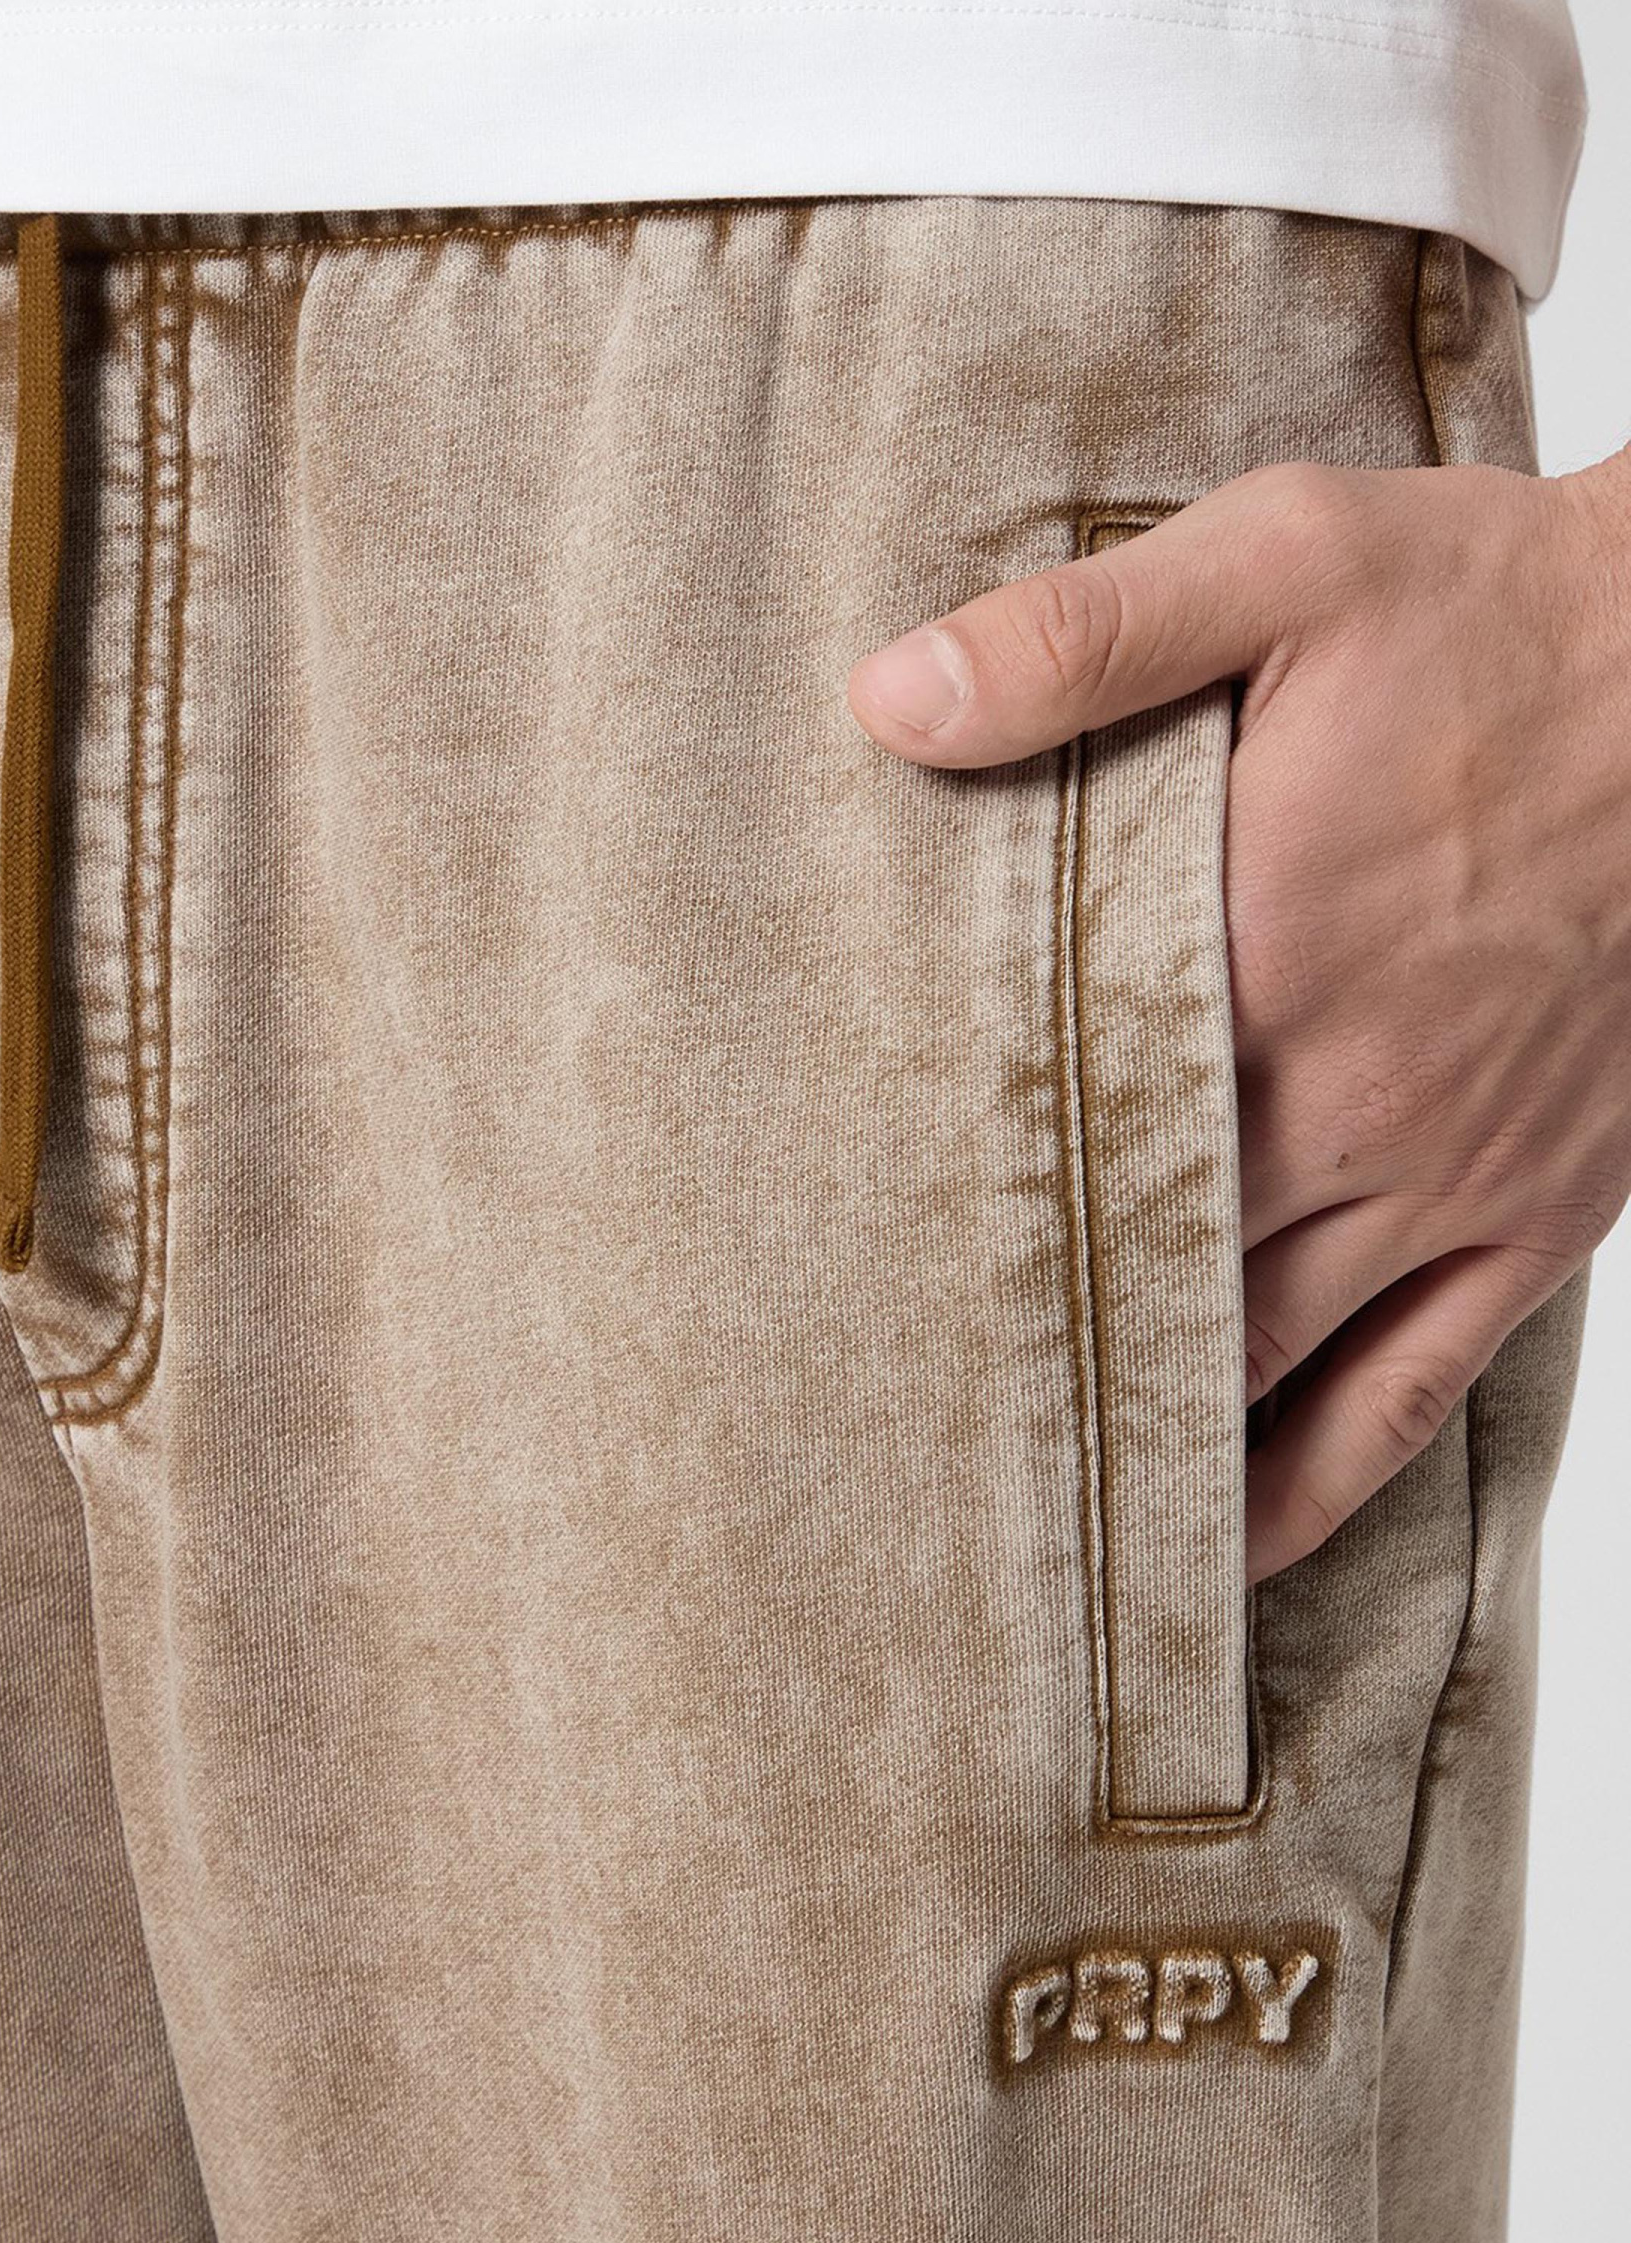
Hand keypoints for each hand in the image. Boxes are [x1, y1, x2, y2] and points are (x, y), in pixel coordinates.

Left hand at [848, 456, 1630, 1580]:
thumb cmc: (1509, 609)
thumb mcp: (1285, 564)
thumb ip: (1076, 643)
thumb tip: (886, 701)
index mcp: (1253, 964)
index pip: (1054, 1139)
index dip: (940, 1221)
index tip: (835, 1279)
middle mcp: (1345, 1108)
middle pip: (1138, 1274)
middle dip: (1015, 1345)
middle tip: (885, 1418)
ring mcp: (1449, 1180)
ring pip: (1259, 1368)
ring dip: (1138, 1435)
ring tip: (1015, 1510)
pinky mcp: (1539, 1216)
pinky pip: (1412, 1399)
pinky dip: (1312, 1488)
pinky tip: (1228, 1546)